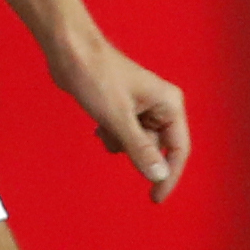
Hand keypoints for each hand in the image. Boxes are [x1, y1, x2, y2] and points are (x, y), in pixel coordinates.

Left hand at [55, 37, 190, 201]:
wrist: (70, 52)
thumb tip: (159, 176)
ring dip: (120, 143)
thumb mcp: (118, 118)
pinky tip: (98, 124)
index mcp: (169, 104)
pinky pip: (124, 135)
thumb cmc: (96, 75)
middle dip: (134, 150)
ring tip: (104, 125)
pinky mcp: (124, 108)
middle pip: (157, 148)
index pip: (178, 150)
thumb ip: (140, 149)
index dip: (169, 176)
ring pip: (138, 143)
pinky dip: (112, 135)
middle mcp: (160, 106)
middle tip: (114, 134)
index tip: (155, 198)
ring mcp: (142, 107)